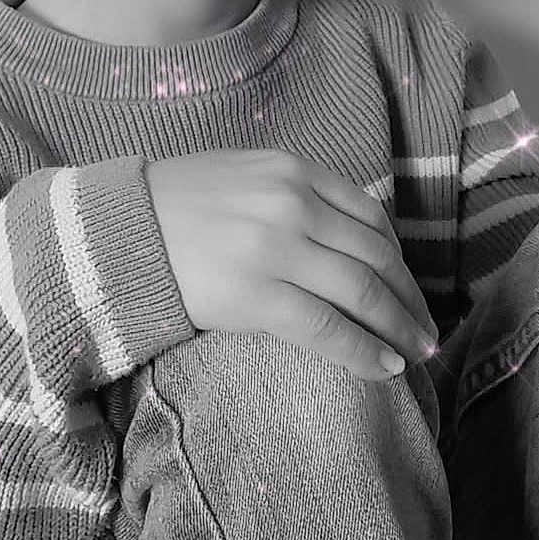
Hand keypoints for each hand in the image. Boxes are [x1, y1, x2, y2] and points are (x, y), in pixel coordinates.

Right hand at [145, 148, 439, 380]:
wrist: (112, 230)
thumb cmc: (174, 204)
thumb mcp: (242, 175)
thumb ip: (293, 192)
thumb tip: (341, 229)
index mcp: (292, 171)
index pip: (370, 217)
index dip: (399, 258)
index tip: (408, 285)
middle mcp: (293, 204)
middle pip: (376, 257)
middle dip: (409, 298)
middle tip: (426, 328)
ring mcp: (276, 248)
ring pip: (362, 293)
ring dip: (398, 327)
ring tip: (415, 353)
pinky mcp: (255, 295)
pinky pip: (326, 328)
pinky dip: (363, 351)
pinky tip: (384, 368)